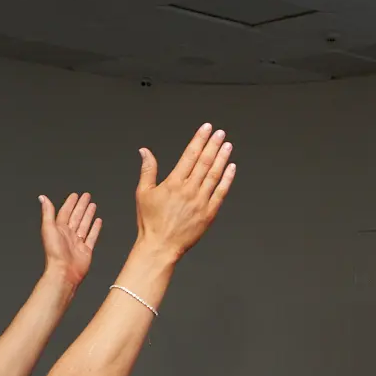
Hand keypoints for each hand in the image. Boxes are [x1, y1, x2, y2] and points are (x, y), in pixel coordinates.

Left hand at [38, 191, 100, 287]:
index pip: (65, 212)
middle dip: (81, 206)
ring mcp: (78, 242)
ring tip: (93, 205)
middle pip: (76, 216)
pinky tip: (98, 221)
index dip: (70, 203)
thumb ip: (48, 212)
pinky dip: (95, 228)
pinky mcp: (86, 250)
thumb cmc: (55, 253)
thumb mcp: (49, 228)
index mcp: (59, 229)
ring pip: (84, 224)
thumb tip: (42, 198)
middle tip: (87, 196)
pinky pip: (92, 236)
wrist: (64, 271)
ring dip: (88, 214)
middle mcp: (68, 235)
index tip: (75, 195)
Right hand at [135, 124, 234, 258]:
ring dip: (222, 158)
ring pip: (215, 175)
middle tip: (220, 132)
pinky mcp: (209, 213)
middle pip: (205, 162)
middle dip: (213, 145)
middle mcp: (189, 190)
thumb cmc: (150, 221)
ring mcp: (201, 202)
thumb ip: (148, 170)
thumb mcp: (143, 193)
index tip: (206, 129)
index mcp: (173, 183)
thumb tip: (145, 151)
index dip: (199, 140)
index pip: (190, 155)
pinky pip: (221, 193)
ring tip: (227, 145)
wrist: (161, 246)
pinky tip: (231, 168)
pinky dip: (227, 179)